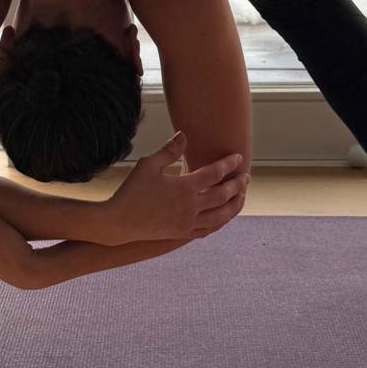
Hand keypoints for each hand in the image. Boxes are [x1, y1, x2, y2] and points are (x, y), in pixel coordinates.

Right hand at [107, 131, 249, 243]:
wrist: (120, 222)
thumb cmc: (132, 190)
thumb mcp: (149, 165)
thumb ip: (169, 150)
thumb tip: (184, 135)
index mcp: (184, 187)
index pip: (214, 174)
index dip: (228, 165)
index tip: (238, 157)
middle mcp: (190, 206)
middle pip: (223, 195)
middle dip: (237, 185)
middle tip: (246, 177)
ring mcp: (188, 222)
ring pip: (221, 216)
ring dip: (234, 206)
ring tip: (242, 197)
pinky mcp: (182, 233)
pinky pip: (208, 229)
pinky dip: (220, 223)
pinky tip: (224, 218)